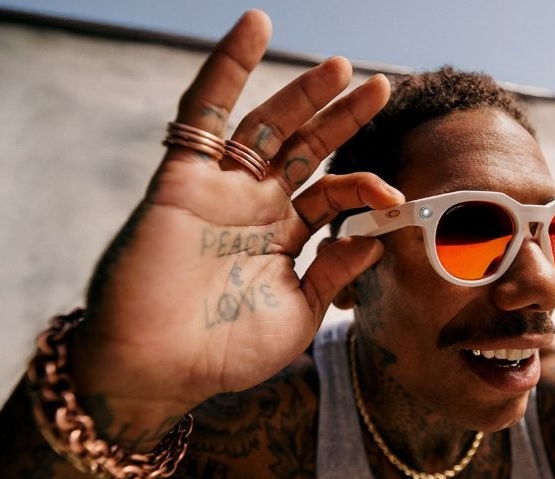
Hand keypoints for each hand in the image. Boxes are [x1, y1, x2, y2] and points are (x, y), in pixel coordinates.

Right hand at [70, 10, 402, 427]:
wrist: (158, 369)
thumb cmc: (226, 351)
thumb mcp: (300, 315)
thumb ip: (335, 272)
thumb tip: (375, 236)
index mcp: (284, 237)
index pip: (331, 194)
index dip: (365, 187)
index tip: (396, 197)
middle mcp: (256, 207)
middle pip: (306, 148)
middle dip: (341, 117)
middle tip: (379, 86)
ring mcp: (222, 189)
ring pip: (266, 126)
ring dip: (301, 94)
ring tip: (340, 67)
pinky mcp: (185, 178)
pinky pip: (204, 113)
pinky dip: (225, 69)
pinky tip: (254, 30)